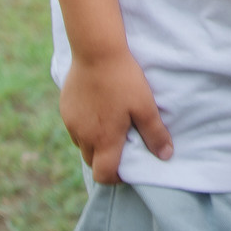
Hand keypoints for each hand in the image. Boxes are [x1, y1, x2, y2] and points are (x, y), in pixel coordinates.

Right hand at [59, 48, 173, 183]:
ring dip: (94, 142)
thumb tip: (166, 156)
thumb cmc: (123, 80)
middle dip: (105, 160)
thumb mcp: (145, 107)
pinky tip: (97, 109)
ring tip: (109, 126)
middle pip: (91, 161)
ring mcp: (71, 122)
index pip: (103, 175)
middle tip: (121, 144)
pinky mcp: (65, 107)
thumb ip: (155, 134)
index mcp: (104, 140)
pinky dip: (85, 126)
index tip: (127, 169)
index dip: (116, 178)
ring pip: (81, 143)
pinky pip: (74, 126)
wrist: (96, 51)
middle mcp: (83, 136)